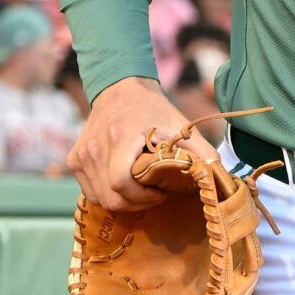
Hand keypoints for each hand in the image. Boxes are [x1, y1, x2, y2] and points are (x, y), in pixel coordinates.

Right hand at [67, 76, 219, 211]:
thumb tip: (220, 177)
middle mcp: (96, 146)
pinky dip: (107, 196)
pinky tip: (124, 186)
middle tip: (154, 196)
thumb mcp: (180, 126)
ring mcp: (82, 154)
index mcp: (121, 136)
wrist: (120, 89)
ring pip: (99, 198)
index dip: (142, 197)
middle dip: (135, 204)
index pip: (121, 182)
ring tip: (140, 191)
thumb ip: (202, 151)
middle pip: (111, 197)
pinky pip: (90, 192)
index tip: (160, 192)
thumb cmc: (153, 110)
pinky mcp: (74, 159)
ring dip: (122, 202)